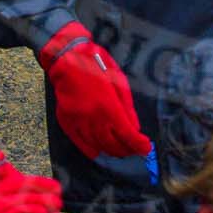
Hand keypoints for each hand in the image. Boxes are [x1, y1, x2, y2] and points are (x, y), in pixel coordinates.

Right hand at [38, 22, 151, 159]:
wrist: (67, 60)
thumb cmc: (96, 65)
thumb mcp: (119, 81)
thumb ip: (127, 107)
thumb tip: (134, 127)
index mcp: (108, 106)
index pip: (127, 134)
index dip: (138, 145)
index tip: (146, 148)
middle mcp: (93, 118)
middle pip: (113, 144)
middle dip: (126, 150)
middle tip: (134, 149)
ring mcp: (78, 122)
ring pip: (97, 146)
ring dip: (111, 151)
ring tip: (120, 151)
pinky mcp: (67, 122)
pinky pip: (80, 143)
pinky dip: (91, 150)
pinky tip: (99, 152)